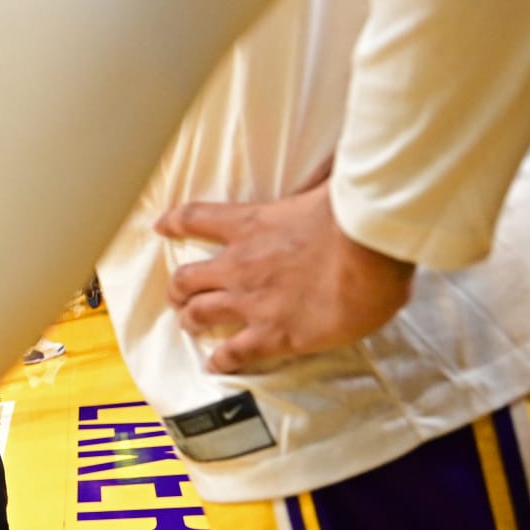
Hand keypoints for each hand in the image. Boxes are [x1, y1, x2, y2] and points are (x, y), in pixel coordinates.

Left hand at [156, 182, 414, 372]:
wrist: (368, 252)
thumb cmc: (354, 215)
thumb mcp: (327, 185)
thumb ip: (318, 179)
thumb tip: (332, 164)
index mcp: (250, 224)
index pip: (196, 218)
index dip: (175, 222)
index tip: (161, 225)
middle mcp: (240, 264)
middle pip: (189, 277)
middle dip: (178, 288)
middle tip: (178, 294)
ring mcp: (252, 301)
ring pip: (200, 314)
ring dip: (190, 320)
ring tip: (189, 325)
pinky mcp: (273, 334)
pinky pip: (235, 352)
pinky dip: (221, 360)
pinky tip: (215, 365)